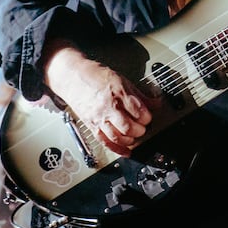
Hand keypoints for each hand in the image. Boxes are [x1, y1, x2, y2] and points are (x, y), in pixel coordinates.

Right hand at [43, 42, 157, 155]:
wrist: (72, 77)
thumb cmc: (95, 76)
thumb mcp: (122, 80)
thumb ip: (139, 94)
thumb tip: (155, 103)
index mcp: (118, 93)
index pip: (139, 111)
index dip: (148, 117)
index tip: (149, 117)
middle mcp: (108, 107)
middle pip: (129, 127)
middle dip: (140, 130)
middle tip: (143, 127)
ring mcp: (99, 118)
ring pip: (118, 137)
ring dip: (130, 140)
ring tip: (135, 136)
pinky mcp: (91, 125)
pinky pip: (105, 142)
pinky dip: (117, 149)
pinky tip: (126, 151)